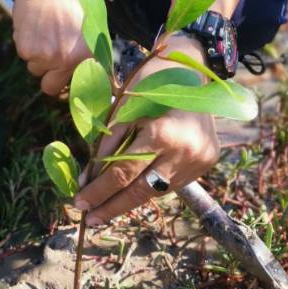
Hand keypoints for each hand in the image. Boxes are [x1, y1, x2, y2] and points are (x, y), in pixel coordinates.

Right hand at [12, 0, 87, 97]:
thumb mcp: (92, 20)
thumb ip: (92, 46)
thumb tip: (95, 67)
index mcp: (89, 54)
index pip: (85, 85)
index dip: (75, 85)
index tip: (72, 84)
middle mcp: (69, 60)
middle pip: (52, 87)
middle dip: (49, 76)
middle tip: (49, 58)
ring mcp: (48, 57)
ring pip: (36, 69)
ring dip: (37, 56)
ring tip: (43, 31)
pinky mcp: (28, 51)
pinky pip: (25, 55)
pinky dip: (26, 43)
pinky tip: (33, 25)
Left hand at [73, 56, 220, 226]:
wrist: (192, 69)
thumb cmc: (150, 83)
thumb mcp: (122, 109)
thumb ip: (107, 146)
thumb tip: (89, 180)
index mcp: (161, 135)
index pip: (123, 173)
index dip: (99, 191)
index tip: (80, 203)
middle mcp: (184, 152)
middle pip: (141, 191)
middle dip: (113, 206)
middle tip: (91, 219)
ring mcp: (199, 160)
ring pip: (158, 190)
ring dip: (132, 199)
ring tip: (107, 208)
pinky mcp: (207, 162)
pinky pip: (172, 181)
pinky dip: (152, 185)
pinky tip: (134, 189)